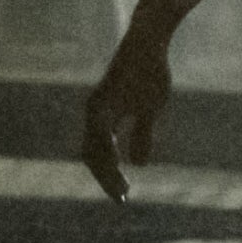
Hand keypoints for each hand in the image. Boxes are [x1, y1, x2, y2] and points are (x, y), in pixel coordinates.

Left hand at [81, 28, 172, 201]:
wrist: (149, 43)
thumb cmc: (149, 74)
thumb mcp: (148, 111)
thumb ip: (141, 135)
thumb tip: (140, 164)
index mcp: (103, 119)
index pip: (100, 156)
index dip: (109, 177)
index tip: (124, 196)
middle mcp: (95, 114)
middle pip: (93, 155)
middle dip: (106, 179)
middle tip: (122, 199)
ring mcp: (98, 105)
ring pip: (94, 146)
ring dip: (106, 171)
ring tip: (120, 188)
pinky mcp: (105, 97)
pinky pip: (101, 130)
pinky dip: (107, 149)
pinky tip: (117, 163)